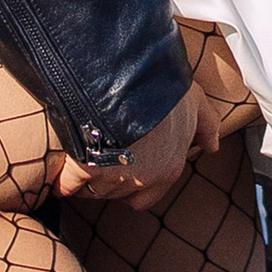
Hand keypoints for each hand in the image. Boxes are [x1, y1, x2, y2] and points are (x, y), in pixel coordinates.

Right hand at [52, 82, 201, 211]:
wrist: (130, 76)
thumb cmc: (163, 86)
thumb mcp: (193, 100)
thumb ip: (205, 124)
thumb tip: (213, 146)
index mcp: (169, 167)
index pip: (148, 195)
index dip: (133, 179)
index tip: (123, 164)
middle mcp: (144, 179)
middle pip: (118, 194)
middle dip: (109, 181)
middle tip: (99, 156)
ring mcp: (113, 178)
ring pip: (93, 191)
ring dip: (85, 178)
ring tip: (77, 154)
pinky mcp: (85, 170)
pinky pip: (66, 185)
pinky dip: (60, 179)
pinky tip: (58, 169)